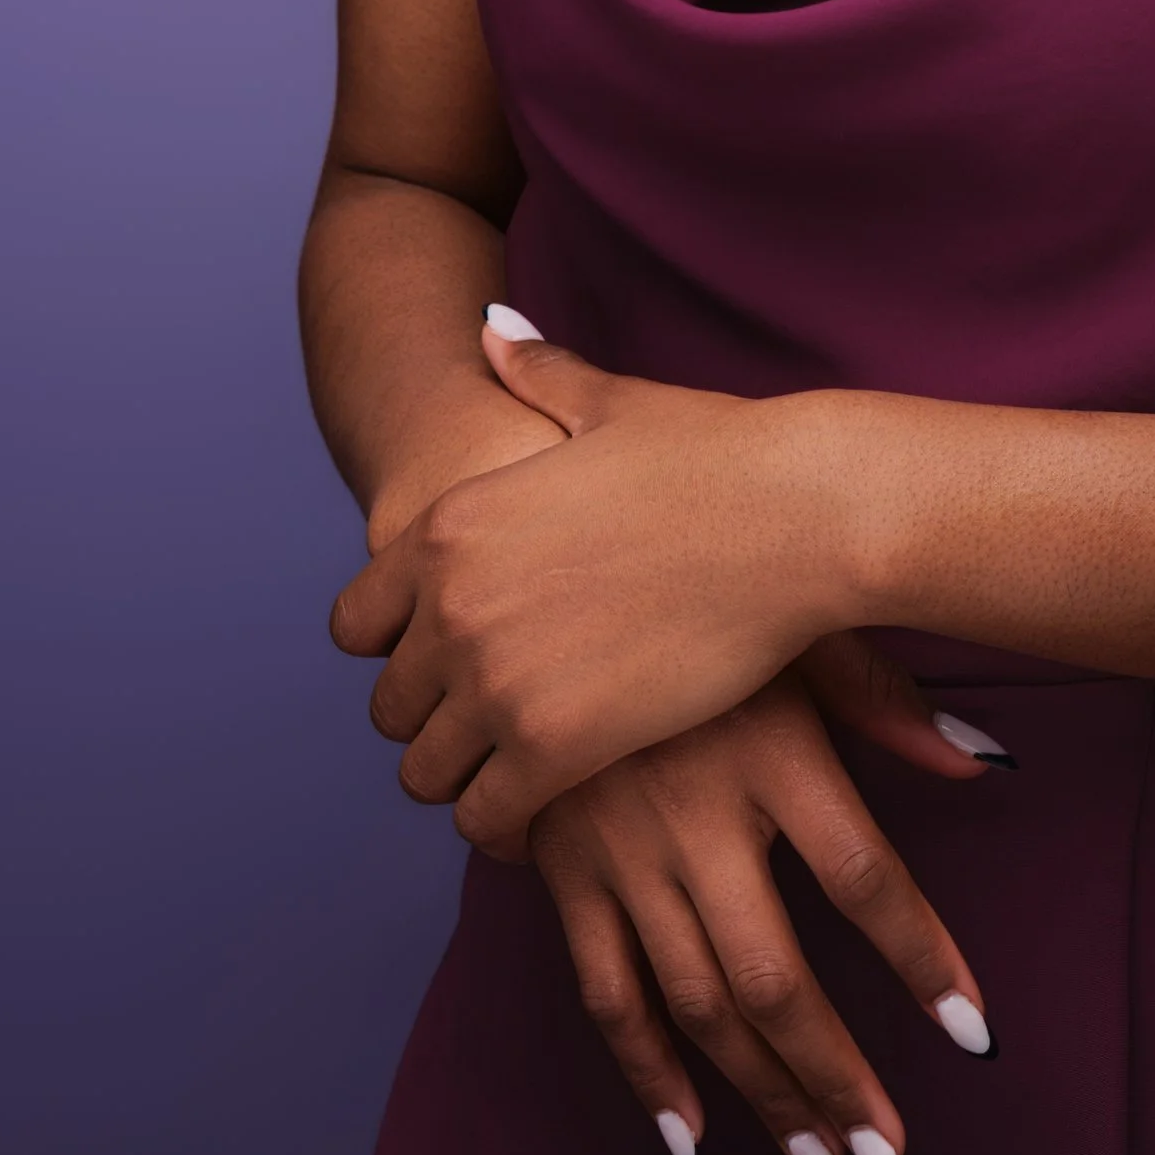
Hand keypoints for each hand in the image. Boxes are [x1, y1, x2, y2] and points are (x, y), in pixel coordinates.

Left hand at [330, 321, 860, 852]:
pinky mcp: (555, 746)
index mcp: (453, 525)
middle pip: (390, 708)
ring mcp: (497, 681)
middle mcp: (454, 605)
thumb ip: (537, 377)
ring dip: (467, 778)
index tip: (452, 659)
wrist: (798, 516)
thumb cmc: (718, 455)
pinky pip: (485, 820)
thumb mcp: (609, 406)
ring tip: (521, 773)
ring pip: (426, 775)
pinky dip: (508, 825)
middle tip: (496, 725)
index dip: (399, 648)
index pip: (356, 624)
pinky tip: (549, 812)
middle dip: (436, 719)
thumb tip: (493, 329)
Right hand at [535, 638, 1001, 1154]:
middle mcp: (695, 813)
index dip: (922, 959)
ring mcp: (621, 850)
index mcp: (770, 748)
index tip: (973, 1033)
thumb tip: (991, 765)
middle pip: (775, 973)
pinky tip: (690, 1139)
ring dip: (762, 1094)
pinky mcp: (563, 871)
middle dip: (836, 1076)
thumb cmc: (702, 597)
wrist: (550, 579)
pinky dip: (646, 1074)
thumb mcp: (801, 625)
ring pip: (697, 1003)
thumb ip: (892, 701)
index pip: (864, 876)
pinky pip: (605, 993)